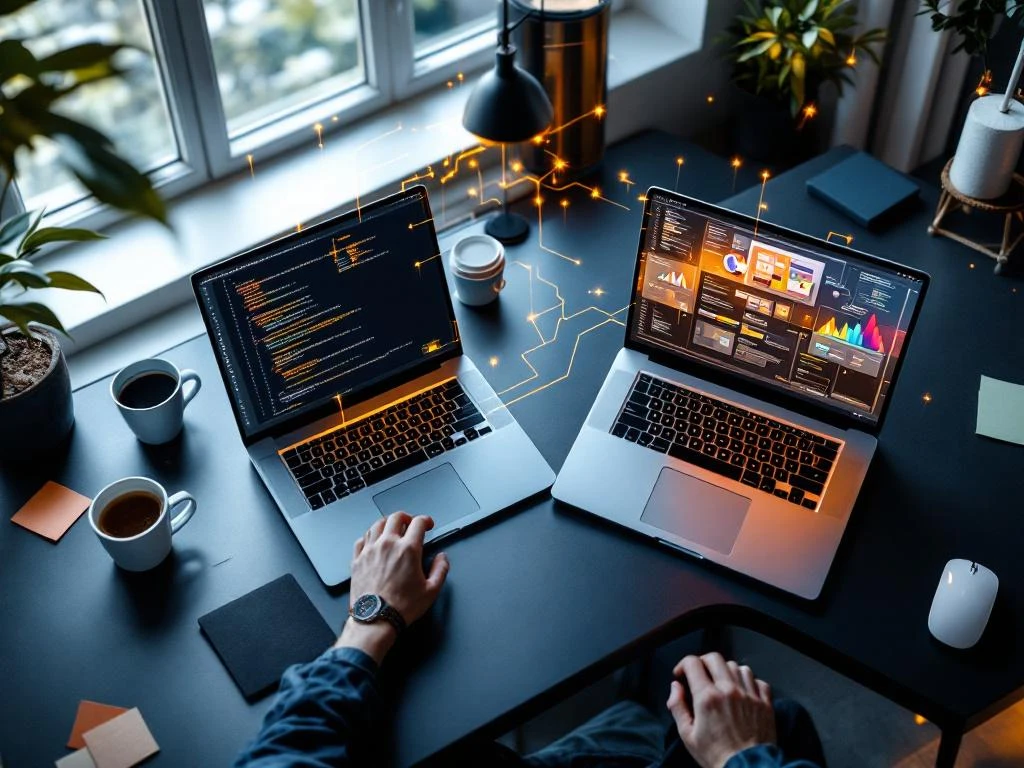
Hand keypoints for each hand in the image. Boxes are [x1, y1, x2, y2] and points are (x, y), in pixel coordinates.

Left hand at [335, 512, 449, 663]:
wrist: (376, 620)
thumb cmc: (401, 607)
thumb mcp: (431, 590)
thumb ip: (441, 570)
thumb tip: (442, 558)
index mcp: (408, 550)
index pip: (418, 522)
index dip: (425, 520)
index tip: (427, 524)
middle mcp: (388, 545)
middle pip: (396, 517)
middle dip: (406, 517)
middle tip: (410, 522)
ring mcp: (370, 551)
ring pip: (376, 524)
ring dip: (387, 523)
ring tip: (392, 528)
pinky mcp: (357, 560)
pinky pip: (361, 539)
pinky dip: (369, 536)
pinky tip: (373, 541)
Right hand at [666, 653, 775, 767]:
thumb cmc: (716, 756)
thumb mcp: (687, 735)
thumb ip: (677, 707)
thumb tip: (675, 687)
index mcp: (707, 697)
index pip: (693, 663)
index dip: (683, 665)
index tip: (681, 675)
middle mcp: (729, 690)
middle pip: (715, 658)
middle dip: (703, 662)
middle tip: (699, 674)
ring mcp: (749, 695)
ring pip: (737, 666)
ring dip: (726, 670)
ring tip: (722, 683)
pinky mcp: (764, 703)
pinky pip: (758, 680)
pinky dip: (749, 681)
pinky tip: (743, 691)